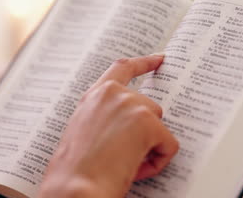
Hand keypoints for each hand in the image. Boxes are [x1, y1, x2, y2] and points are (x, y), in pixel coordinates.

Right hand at [39, 55, 178, 197]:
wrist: (74, 187)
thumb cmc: (76, 169)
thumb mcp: (86, 131)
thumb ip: (107, 116)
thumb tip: (132, 126)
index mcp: (94, 96)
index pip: (122, 68)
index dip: (144, 63)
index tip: (159, 58)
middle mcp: (112, 93)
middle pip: (149, 107)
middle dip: (145, 131)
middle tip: (125, 156)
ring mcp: (131, 104)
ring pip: (159, 126)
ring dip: (149, 147)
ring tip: (124, 165)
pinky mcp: (147, 121)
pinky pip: (168, 145)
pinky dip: (157, 162)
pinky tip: (135, 170)